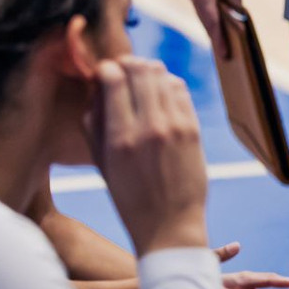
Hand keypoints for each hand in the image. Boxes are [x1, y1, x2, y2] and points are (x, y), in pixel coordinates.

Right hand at [86, 58, 209, 255]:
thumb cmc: (128, 196)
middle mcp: (149, 128)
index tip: (105, 72)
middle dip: (129, 63)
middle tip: (124, 68)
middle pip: (141, 70)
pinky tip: (160, 90)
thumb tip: (98, 85)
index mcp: (119, 137)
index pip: (113, 78)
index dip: (107, 68)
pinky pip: (181, 91)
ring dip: (150, 70)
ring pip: (163, 76)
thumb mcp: (101, 162)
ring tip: (141, 77)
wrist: (169, 225)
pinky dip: (168, 83)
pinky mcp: (194, 130)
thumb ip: (94, 121)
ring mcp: (176, 127)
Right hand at [188, 0, 243, 61]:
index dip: (219, 39)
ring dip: (212, 34)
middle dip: (216, 40)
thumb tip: (239, 26)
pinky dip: (210, 26)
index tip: (224, 53)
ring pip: (204, 21)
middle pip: (207, 25)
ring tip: (222, 51)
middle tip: (225, 57)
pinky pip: (203, 16)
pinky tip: (217, 36)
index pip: (213, 22)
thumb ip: (235, 5)